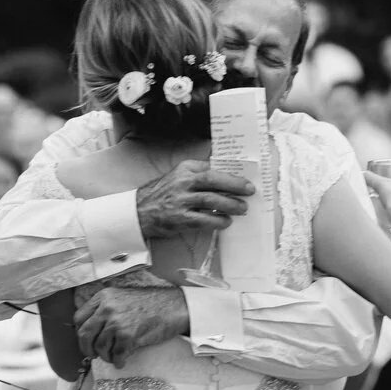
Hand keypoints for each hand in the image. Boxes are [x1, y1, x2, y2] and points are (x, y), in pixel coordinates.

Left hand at [73, 287, 188, 367]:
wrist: (173, 307)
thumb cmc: (150, 303)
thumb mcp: (121, 297)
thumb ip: (105, 308)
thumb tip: (91, 330)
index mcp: (104, 297)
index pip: (79, 318)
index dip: (81, 332)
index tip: (87, 339)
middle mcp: (107, 308)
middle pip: (84, 334)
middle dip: (87, 348)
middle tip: (93, 354)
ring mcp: (117, 322)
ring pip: (100, 348)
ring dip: (105, 356)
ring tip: (114, 356)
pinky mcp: (128, 336)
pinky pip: (116, 355)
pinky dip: (118, 361)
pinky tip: (122, 360)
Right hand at [136, 160, 253, 238]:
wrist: (140, 211)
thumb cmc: (165, 193)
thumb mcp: (179, 175)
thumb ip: (199, 173)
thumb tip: (227, 174)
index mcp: (185, 169)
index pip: (212, 168)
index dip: (231, 173)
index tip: (246, 178)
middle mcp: (183, 182)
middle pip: (214, 181)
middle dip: (235, 185)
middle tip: (250, 190)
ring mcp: (181, 201)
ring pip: (211, 200)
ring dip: (230, 204)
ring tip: (242, 208)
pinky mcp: (180, 219)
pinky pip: (204, 220)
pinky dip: (218, 221)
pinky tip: (226, 221)